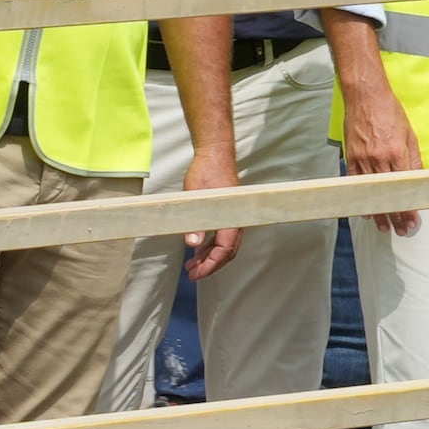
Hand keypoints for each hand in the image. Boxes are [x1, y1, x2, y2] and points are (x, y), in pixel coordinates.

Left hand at [180, 144, 242, 283]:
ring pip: (225, 245)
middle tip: (193, 274)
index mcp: (232, 218)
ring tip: (192, 265)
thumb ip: (195, 222)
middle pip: (227, 252)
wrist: (215, 154)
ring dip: (210, 256)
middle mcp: (236, 220)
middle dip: (211, 265)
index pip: (225, 250)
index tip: (197, 274)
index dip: (211, 265)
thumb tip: (192, 244)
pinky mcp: (228, 213)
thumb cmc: (206, 172)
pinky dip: (211, 245)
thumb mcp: (194, 198)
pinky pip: (222, 235)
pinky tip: (198, 249)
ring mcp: (234, 217)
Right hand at [337, 69, 424, 235]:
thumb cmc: (389, 112)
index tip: (413, 220)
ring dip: (379, 212)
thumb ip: (414, 159)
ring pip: (372, 193)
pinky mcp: (351, 157)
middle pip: (389, 194)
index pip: (406, 188)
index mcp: (397, 153)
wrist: (366, 97)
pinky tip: (366, 210)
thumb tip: (418, 179)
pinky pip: (356, 183)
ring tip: (384, 227)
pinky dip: (362, 198)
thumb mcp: (410, 134)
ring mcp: (363, 159)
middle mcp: (380, 159)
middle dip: (395, 215)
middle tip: (401, 230)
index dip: (409, 207)